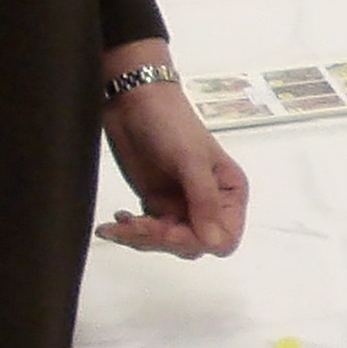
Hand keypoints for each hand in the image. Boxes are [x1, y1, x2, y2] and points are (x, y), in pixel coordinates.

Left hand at [96, 61, 249, 257]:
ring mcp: (180, 205)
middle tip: (136, 223)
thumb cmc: (170, 123)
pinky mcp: (156, 204)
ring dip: (141, 237)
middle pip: (193, 245)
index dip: (197, 240)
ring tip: (120, 222)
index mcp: (228, 193)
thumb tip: (214, 243)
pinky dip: (130, 231)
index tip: (169, 230)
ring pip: (167, 243)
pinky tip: (118, 219)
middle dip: (162, 239)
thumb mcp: (191, 161)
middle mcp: (208, 204)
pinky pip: (147, 232)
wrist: (134, 102)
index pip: (224, 238)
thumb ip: (204, 202)